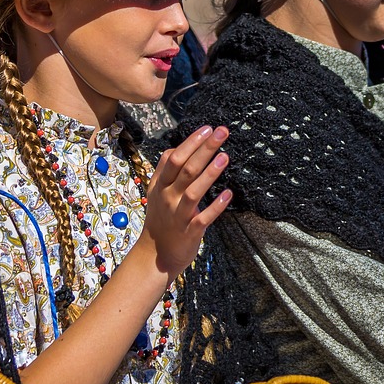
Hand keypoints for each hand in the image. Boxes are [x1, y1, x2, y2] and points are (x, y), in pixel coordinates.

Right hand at [141, 125, 233, 277]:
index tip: (207, 129)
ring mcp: (178, 215)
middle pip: (185, 168)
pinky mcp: (190, 231)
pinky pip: (203, 218)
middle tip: (221, 132)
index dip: (190, 142)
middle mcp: (167, 197)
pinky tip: (228, 194)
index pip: (173, 158)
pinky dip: (216, 206)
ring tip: (225, 157)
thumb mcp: (156, 192)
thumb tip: (179, 147)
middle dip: (203, 148)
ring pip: (193, 191)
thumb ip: (165, 170)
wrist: (155, 255)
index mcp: (160, 185)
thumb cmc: (160, 220)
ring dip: (209, 173)